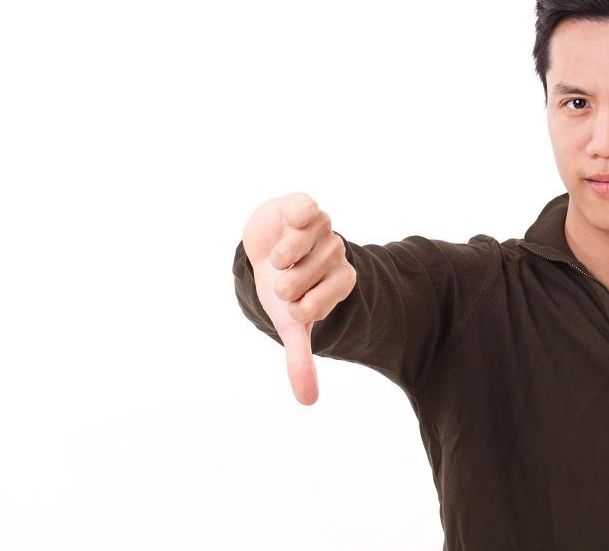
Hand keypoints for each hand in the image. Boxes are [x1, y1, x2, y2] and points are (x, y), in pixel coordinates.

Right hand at [243, 193, 356, 404]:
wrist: (267, 248)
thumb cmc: (283, 288)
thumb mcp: (290, 323)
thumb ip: (301, 359)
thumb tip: (308, 401)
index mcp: (341, 282)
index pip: (324, 301)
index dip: (303, 305)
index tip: (295, 305)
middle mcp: (337, 254)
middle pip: (308, 274)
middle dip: (287, 282)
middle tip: (282, 279)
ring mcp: (323, 230)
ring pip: (304, 243)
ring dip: (284, 255)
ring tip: (279, 259)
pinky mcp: (305, 207)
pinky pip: (307, 209)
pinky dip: (296, 218)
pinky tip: (290, 223)